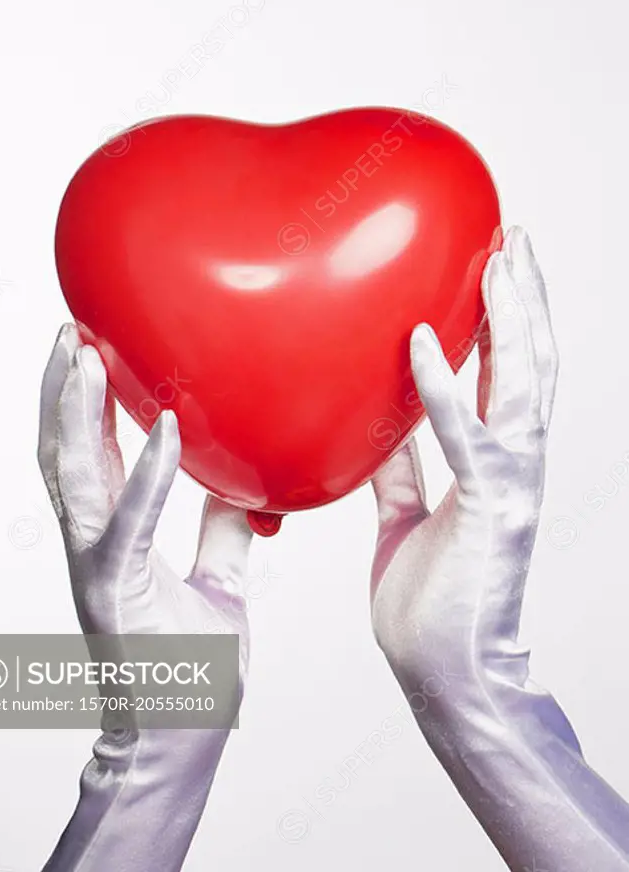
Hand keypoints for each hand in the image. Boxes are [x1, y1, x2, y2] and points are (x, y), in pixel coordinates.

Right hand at [38, 323, 250, 661]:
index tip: (89, 354)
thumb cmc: (194, 668)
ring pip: (72, 477)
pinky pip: (129, 524)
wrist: (184, 738)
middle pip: (63, 453)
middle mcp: (93, 546)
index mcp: (113, 540)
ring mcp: (97, 568)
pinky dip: (147, 476)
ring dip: (75, 414)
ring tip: (84, 357)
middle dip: (62, 391)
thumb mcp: (220, 581)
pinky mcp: (118, 594)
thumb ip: (224, 531)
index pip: (90, 458)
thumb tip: (246, 488)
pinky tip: (169, 431)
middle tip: (71, 331)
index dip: (84, 407)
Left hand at [370, 227, 628, 870]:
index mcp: (496, 464)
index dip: (510, 320)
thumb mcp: (404, 520)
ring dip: (514, 319)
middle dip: (527, 298)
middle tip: (513, 236)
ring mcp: (510, 486)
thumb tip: (379, 431)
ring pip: (524, 385)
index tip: (499, 265)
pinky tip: (424, 341)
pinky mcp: (489, 512)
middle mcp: (515, 465)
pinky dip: (445, 389)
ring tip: (502, 259)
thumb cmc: (430, 603)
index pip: (509, 376)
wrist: (447, 677)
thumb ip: (399, 470)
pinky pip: (464, 439)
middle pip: (533, 363)